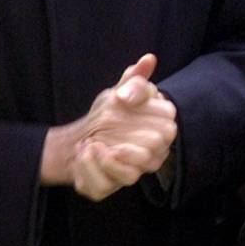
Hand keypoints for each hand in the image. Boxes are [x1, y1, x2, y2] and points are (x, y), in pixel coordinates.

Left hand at [43, 54, 176, 199]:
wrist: (77, 140)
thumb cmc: (108, 114)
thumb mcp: (119, 92)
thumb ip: (135, 80)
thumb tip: (148, 59)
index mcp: (160, 131)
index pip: (166, 125)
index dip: (141, 111)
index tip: (118, 100)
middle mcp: (154, 155)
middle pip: (153, 148)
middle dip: (124, 135)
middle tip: (101, 126)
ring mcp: (137, 172)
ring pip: (134, 172)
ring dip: (105, 156)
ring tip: (90, 144)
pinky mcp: (114, 186)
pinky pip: (109, 184)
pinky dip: (92, 167)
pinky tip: (84, 153)